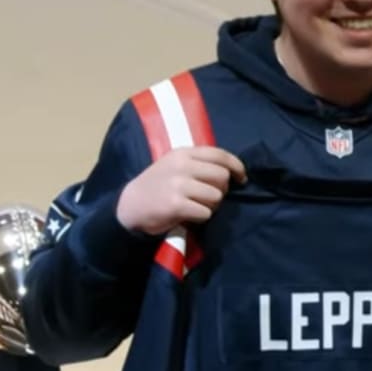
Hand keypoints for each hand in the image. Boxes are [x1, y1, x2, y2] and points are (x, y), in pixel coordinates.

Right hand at [116, 146, 246, 235]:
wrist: (130, 206)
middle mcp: (182, 166)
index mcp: (183, 153)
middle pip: (222, 177)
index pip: (220, 155)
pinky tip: (188, 215)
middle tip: (209, 197)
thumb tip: (233, 172)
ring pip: (216, 196)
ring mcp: (178, 185)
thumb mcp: (176, 165)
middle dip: (221, 190)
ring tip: (196, 206)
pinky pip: (206, 212)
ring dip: (211, 205)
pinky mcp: (175, 205)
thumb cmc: (159, 185)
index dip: (237, 166)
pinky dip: (201, 217)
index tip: (241, 178)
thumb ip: (200, 163)